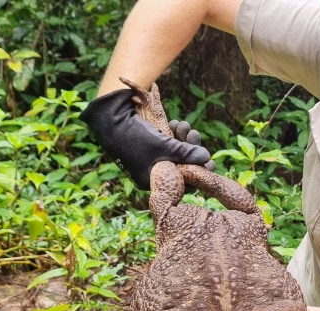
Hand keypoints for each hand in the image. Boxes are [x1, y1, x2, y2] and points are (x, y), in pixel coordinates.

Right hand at [79, 88, 211, 188]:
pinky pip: (167, 145)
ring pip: (175, 154)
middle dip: (191, 150)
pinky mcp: (149, 147)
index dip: (198, 172)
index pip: (182, 183)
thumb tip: (207, 158)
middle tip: (195, 134)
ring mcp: (150, 160)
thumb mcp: (164, 146)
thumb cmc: (135, 137)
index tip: (211, 162)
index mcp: (152, 181)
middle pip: (180, 166)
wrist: (108, 118)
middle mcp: (152, 173)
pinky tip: (176, 123)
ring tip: (184, 125)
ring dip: (183, 139)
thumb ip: (186, 153)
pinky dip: (173, 135)